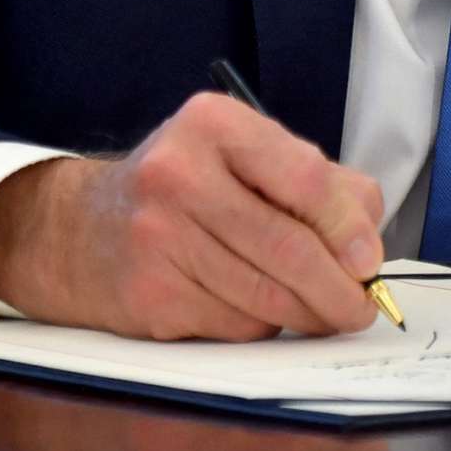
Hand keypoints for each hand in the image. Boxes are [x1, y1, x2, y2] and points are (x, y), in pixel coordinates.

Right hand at [0, 93, 386, 339]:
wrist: (81, 230)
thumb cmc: (184, 191)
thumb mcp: (243, 157)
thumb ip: (315, 185)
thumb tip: (367, 245)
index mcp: (213, 125)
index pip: (304, 178)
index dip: (347, 227)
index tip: (369, 261)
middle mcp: (179, 173)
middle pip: (288, 246)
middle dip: (337, 288)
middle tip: (359, 308)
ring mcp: (158, 236)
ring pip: (265, 295)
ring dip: (307, 314)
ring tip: (320, 313)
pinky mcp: (150, 294)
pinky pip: (234, 324)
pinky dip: (260, 325)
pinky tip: (255, 309)